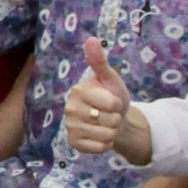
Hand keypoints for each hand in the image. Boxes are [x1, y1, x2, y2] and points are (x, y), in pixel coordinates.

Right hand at [62, 37, 131, 154]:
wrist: (111, 119)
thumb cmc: (111, 96)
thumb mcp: (110, 79)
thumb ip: (100, 62)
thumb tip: (92, 39)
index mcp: (78, 90)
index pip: (111, 104)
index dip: (118, 104)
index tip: (113, 101)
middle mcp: (69, 108)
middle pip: (109, 121)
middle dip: (115, 119)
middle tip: (109, 114)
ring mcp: (70, 126)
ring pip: (105, 135)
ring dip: (111, 132)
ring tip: (106, 125)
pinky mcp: (73, 142)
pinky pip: (99, 148)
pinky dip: (105, 144)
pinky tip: (100, 136)